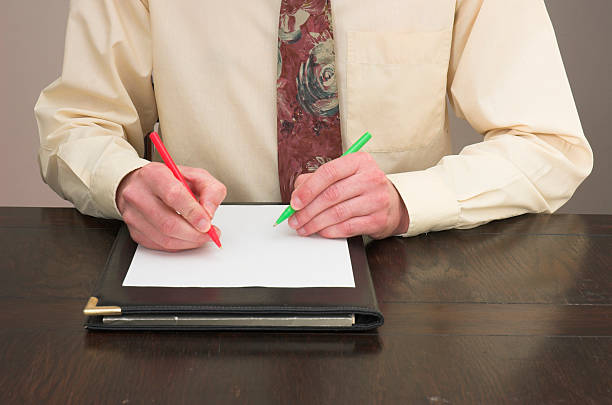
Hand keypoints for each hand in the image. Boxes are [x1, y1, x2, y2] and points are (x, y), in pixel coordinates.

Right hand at [116, 162, 226, 251]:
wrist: (144, 184)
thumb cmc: (171, 180)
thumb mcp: (197, 176)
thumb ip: (211, 190)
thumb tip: (209, 212)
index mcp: (154, 175)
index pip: (173, 195)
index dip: (193, 213)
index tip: (207, 224)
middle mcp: (138, 194)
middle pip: (168, 222)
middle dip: (194, 233)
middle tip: (209, 234)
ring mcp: (132, 214)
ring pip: (164, 238)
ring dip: (188, 242)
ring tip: (201, 236)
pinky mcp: (133, 230)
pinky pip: (159, 245)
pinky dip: (178, 245)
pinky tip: (187, 238)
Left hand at [287, 152, 408, 238]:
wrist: (392, 204)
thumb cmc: (362, 187)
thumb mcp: (343, 175)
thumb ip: (317, 179)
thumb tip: (297, 194)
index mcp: (359, 161)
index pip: (329, 172)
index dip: (308, 189)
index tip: (295, 202)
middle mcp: (371, 178)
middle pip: (331, 195)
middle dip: (307, 210)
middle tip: (295, 219)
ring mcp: (377, 199)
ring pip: (337, 213)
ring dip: (315, 224)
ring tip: (304, 227)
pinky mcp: (378, 219)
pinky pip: (348, 227)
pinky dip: (330, 231)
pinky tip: (321, 231)